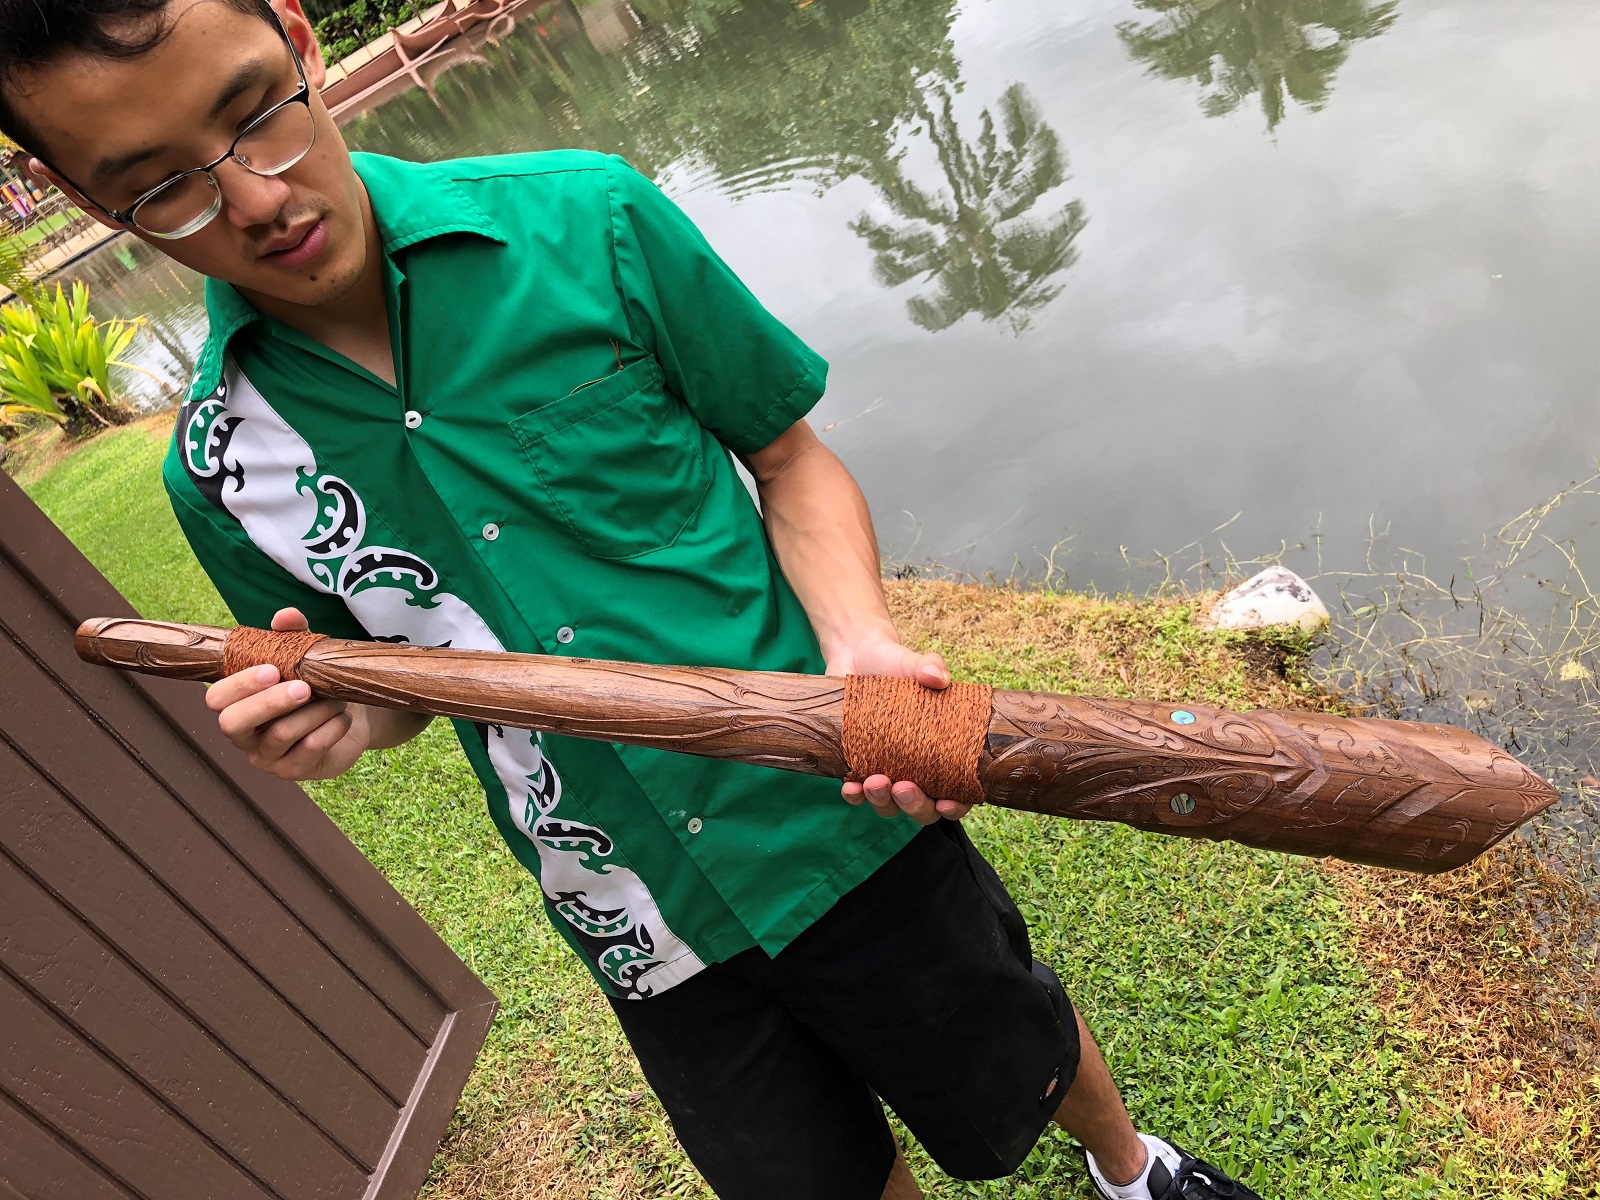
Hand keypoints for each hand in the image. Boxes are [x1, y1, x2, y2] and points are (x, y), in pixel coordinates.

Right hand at [206, 607, 369, 780]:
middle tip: (303, 688)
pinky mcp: (293, 771)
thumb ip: (292, 635)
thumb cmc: (315, 685)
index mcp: (237, 703)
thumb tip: (285, 616)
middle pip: (233, 724)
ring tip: (335, 699)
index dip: (239, 685)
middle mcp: (244, 734)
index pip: (216, 699)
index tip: (272, 669)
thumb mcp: (304, 657)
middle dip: (268, 703)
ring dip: (313, 712)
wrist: (349, 717)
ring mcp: (266, 757)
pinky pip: (309, 749)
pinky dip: (330, 728)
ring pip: (280, 735)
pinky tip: (343, 717)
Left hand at [827, 638, 973, 824]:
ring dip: (883, 802)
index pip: (958, 792)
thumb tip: (936, 676)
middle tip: (904, 788)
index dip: (956, 805)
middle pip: (922, 809)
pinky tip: (850, 786)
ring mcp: (886, 772)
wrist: (856, 657)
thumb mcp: (913, 663)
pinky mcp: (857, 767)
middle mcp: (916, 770)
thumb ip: (929, 666)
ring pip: (888, 806)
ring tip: (875, 782)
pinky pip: (856, 794)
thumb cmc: (895, 664)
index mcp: (942, 753)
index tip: (947, 802)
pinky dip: (854, 796)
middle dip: (915, 807)